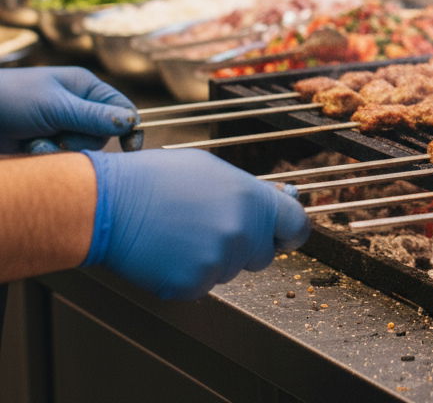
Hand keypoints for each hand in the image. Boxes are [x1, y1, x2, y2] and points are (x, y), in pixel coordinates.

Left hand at [0, 68, 138, 153]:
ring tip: (37, 142)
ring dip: (61, 149)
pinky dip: (46, 156)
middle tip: (61, 138)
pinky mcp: (45, 143)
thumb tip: (130, 122)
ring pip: (81, 149)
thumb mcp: (55, 106)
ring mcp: (61, 126)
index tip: (131, 148)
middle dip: (82, 141)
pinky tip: (28, 148)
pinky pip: (61, 158)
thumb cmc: (12, 99)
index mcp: (85, 88)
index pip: (120, 107)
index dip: (128, 126)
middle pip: (102, 134)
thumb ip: (93, 116)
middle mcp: (77, 107)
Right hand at [83, 149, 309, 299]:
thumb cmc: (158, 180)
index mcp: (253, 200)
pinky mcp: (192, 286)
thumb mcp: (214, 171)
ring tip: (184, 232)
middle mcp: (242, 233)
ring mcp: (218, 262)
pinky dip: (190, 274)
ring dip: (216, 258)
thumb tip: (273, 202)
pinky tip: (171, 250)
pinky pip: (202, 285)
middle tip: (213, 226)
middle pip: (263, 254)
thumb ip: (249, 192)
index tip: (285, 234)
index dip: (290, 231)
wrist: (110, 204)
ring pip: (231, 269)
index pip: (297, 226)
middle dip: (247, 244)